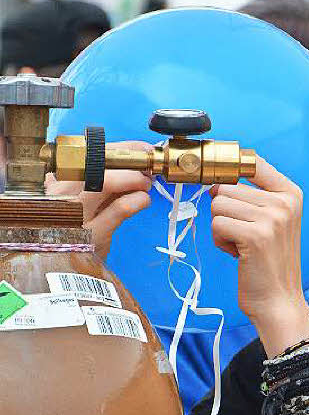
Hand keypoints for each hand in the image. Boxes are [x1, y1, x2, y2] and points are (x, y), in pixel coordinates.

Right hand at [45, 141, 152, 258]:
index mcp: (56, 181)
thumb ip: (101, 181)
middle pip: (95, 161)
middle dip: (128, 160)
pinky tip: (142, 201)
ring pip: (106, 181)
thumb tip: (136, 165)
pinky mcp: (92, 234)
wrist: (61, 265)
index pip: (88, 152)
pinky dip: (138, 200)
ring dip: (134, 179)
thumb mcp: (78, 200)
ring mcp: (74, 214)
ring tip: (145, 185)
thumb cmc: (75, 228)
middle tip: (146, 166)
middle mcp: (59, 193)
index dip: (118, 148)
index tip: (139, 149)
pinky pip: (120, 208)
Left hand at [209, 156, 308, 348]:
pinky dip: (220, 241)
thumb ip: (253, 195)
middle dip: (225, 211)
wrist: (279, 301)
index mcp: (291, 193)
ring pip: (218, 204)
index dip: (228, 170)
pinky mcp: (255, 236)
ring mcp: (272, 218)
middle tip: (243, 233)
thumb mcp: (273, 220)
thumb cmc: (269, 262)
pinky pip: (216, 224)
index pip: (252, 162)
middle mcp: (285, 202)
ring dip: (221, 227)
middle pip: (227, 186)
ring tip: (241, 244)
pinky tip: (237, 254)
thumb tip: (216, 180)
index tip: (222, 183)